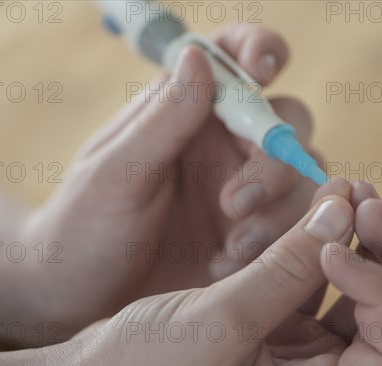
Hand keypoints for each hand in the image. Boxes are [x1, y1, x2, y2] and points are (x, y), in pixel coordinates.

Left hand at [21, 25, 318, 330]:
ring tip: (233, 247)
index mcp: (185, 113)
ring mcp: (243, 190)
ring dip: (279, 209)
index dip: (259, 51)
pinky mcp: (253, 234)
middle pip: (286, 123)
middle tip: (234, 203)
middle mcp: (222, 145)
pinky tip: (225, 265)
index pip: (235, 60)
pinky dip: (274, 243)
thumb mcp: (116, 172)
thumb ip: (162, 119)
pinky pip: (294, 227)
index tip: (260, 70)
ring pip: (300, 177)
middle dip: (275, 159)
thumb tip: (198, 57)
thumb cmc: (84, 226)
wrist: (81, 298)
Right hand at [49, 182, 381, 365]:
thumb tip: (341, 215)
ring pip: (363, 292)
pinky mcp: (279, 325)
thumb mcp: (219, 323)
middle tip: (366, 202)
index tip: (334, 246)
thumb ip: (286, 269)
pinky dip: (322, 242)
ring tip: (345, 191)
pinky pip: (320, 280)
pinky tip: (316, 206)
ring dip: (359, 238)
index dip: (381, 288)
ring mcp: (304, 352)